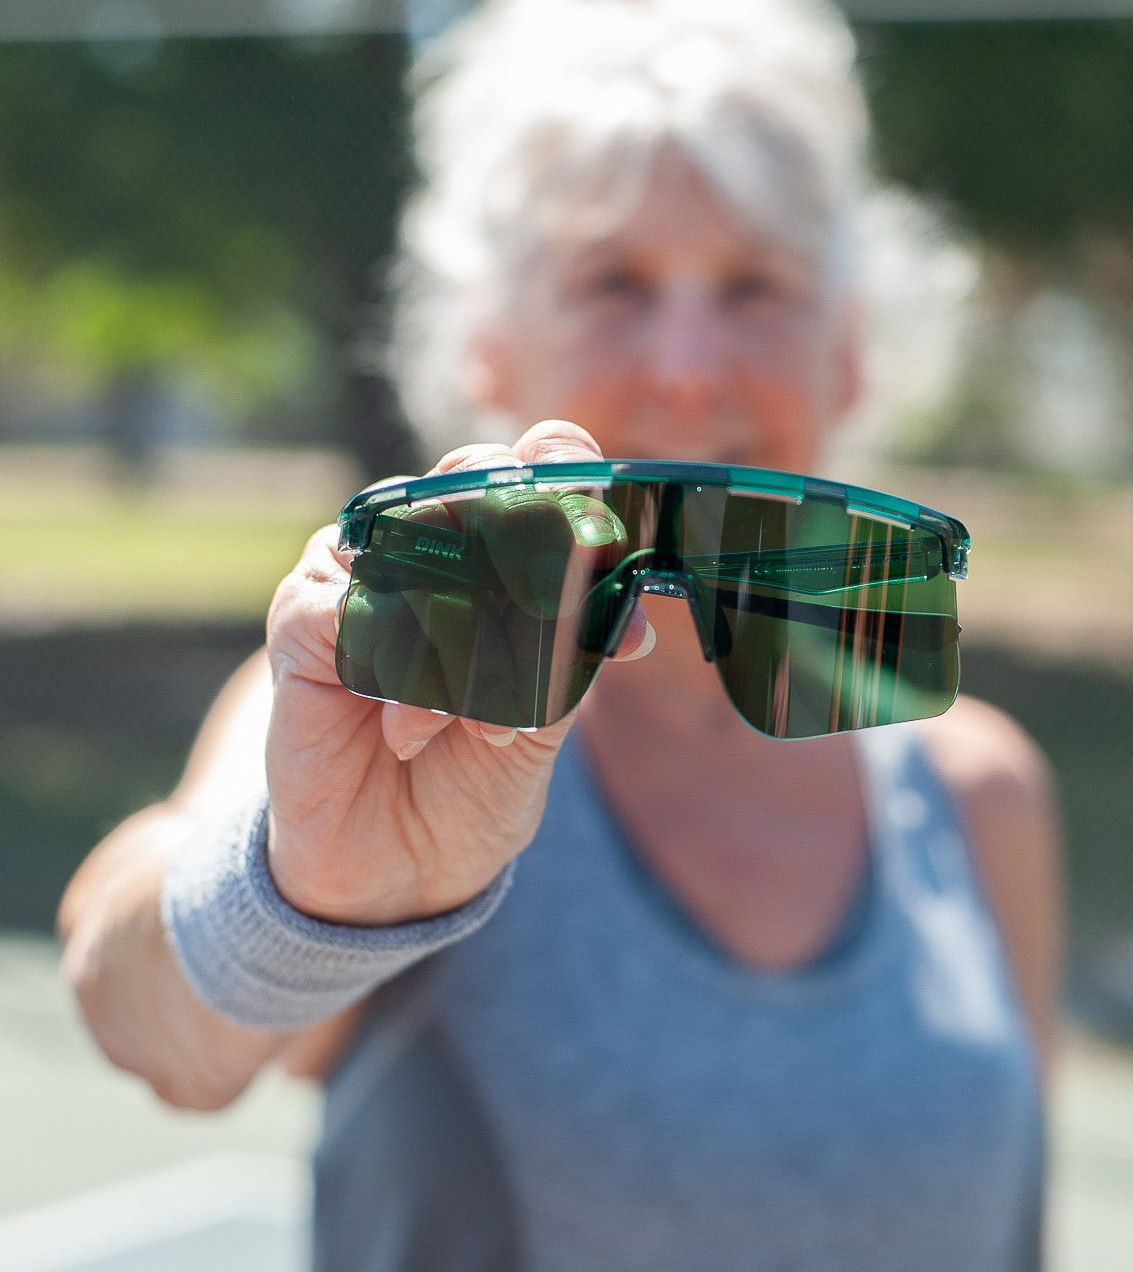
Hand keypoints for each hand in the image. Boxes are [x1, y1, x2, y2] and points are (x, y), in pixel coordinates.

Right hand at [262, 421, 650, 924]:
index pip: (535, 464)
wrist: (395, 869)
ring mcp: (357, 574)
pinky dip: (408, 674)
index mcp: (491, 550)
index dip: (573, 480)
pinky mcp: (303, 622)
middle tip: (551, 635)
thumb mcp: (545, 720)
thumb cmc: (473, 776)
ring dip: (473, 644)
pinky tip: (413, 728)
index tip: (609, 543)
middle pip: (476, 477)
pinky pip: (362, 609)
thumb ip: (576, 654)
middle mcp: (422, 544)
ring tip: (484, 725)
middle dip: (528, 557)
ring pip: (427, 546)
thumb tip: (628, 617)